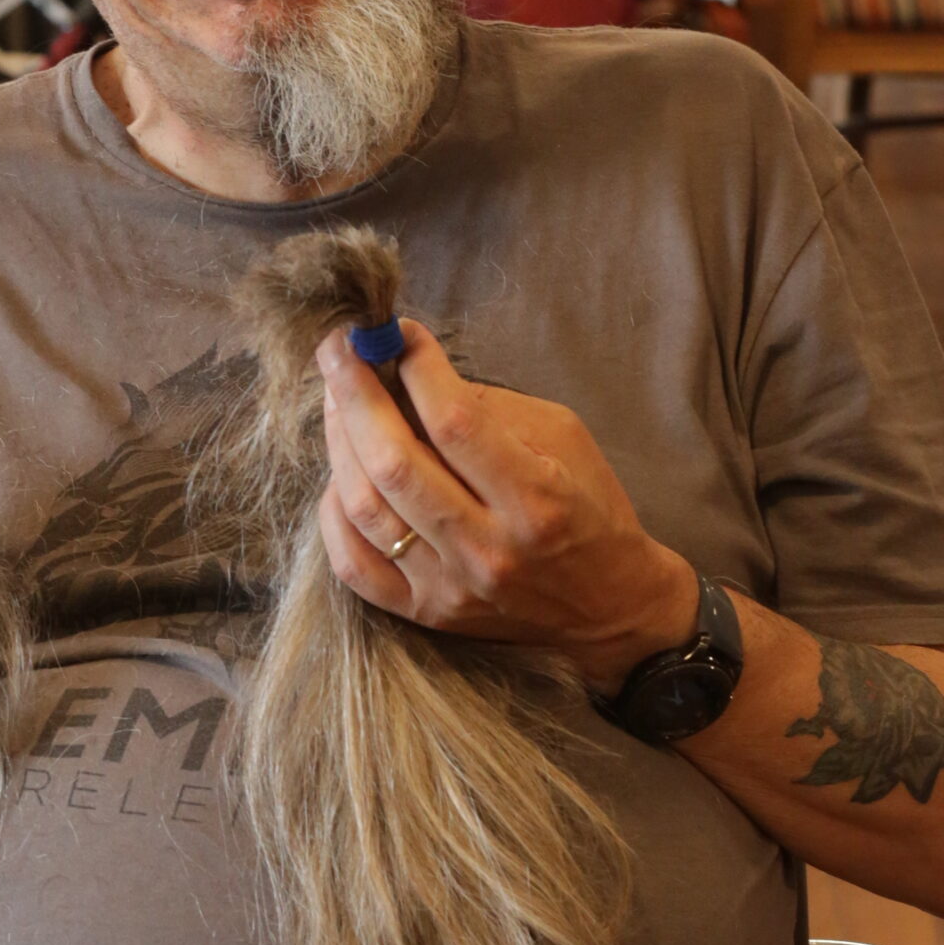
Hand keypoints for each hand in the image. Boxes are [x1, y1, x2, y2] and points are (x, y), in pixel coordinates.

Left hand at [316, 320, 696, 687]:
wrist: (609, 608)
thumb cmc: (589, 507)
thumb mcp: (566, 439)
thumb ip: (491, 408)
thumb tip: (412, 372)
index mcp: (535, 499)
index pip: (455, 423)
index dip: (417, 368)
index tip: (398, 331)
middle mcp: (487, 548)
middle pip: (396, 464)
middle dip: (356, 394)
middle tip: (337, 347)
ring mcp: (449, 587)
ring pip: (365, 509)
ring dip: (339, 442)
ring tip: (336, 398)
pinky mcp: (424, 613)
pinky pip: (353, 564)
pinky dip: (334, 512)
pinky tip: (340, 472)